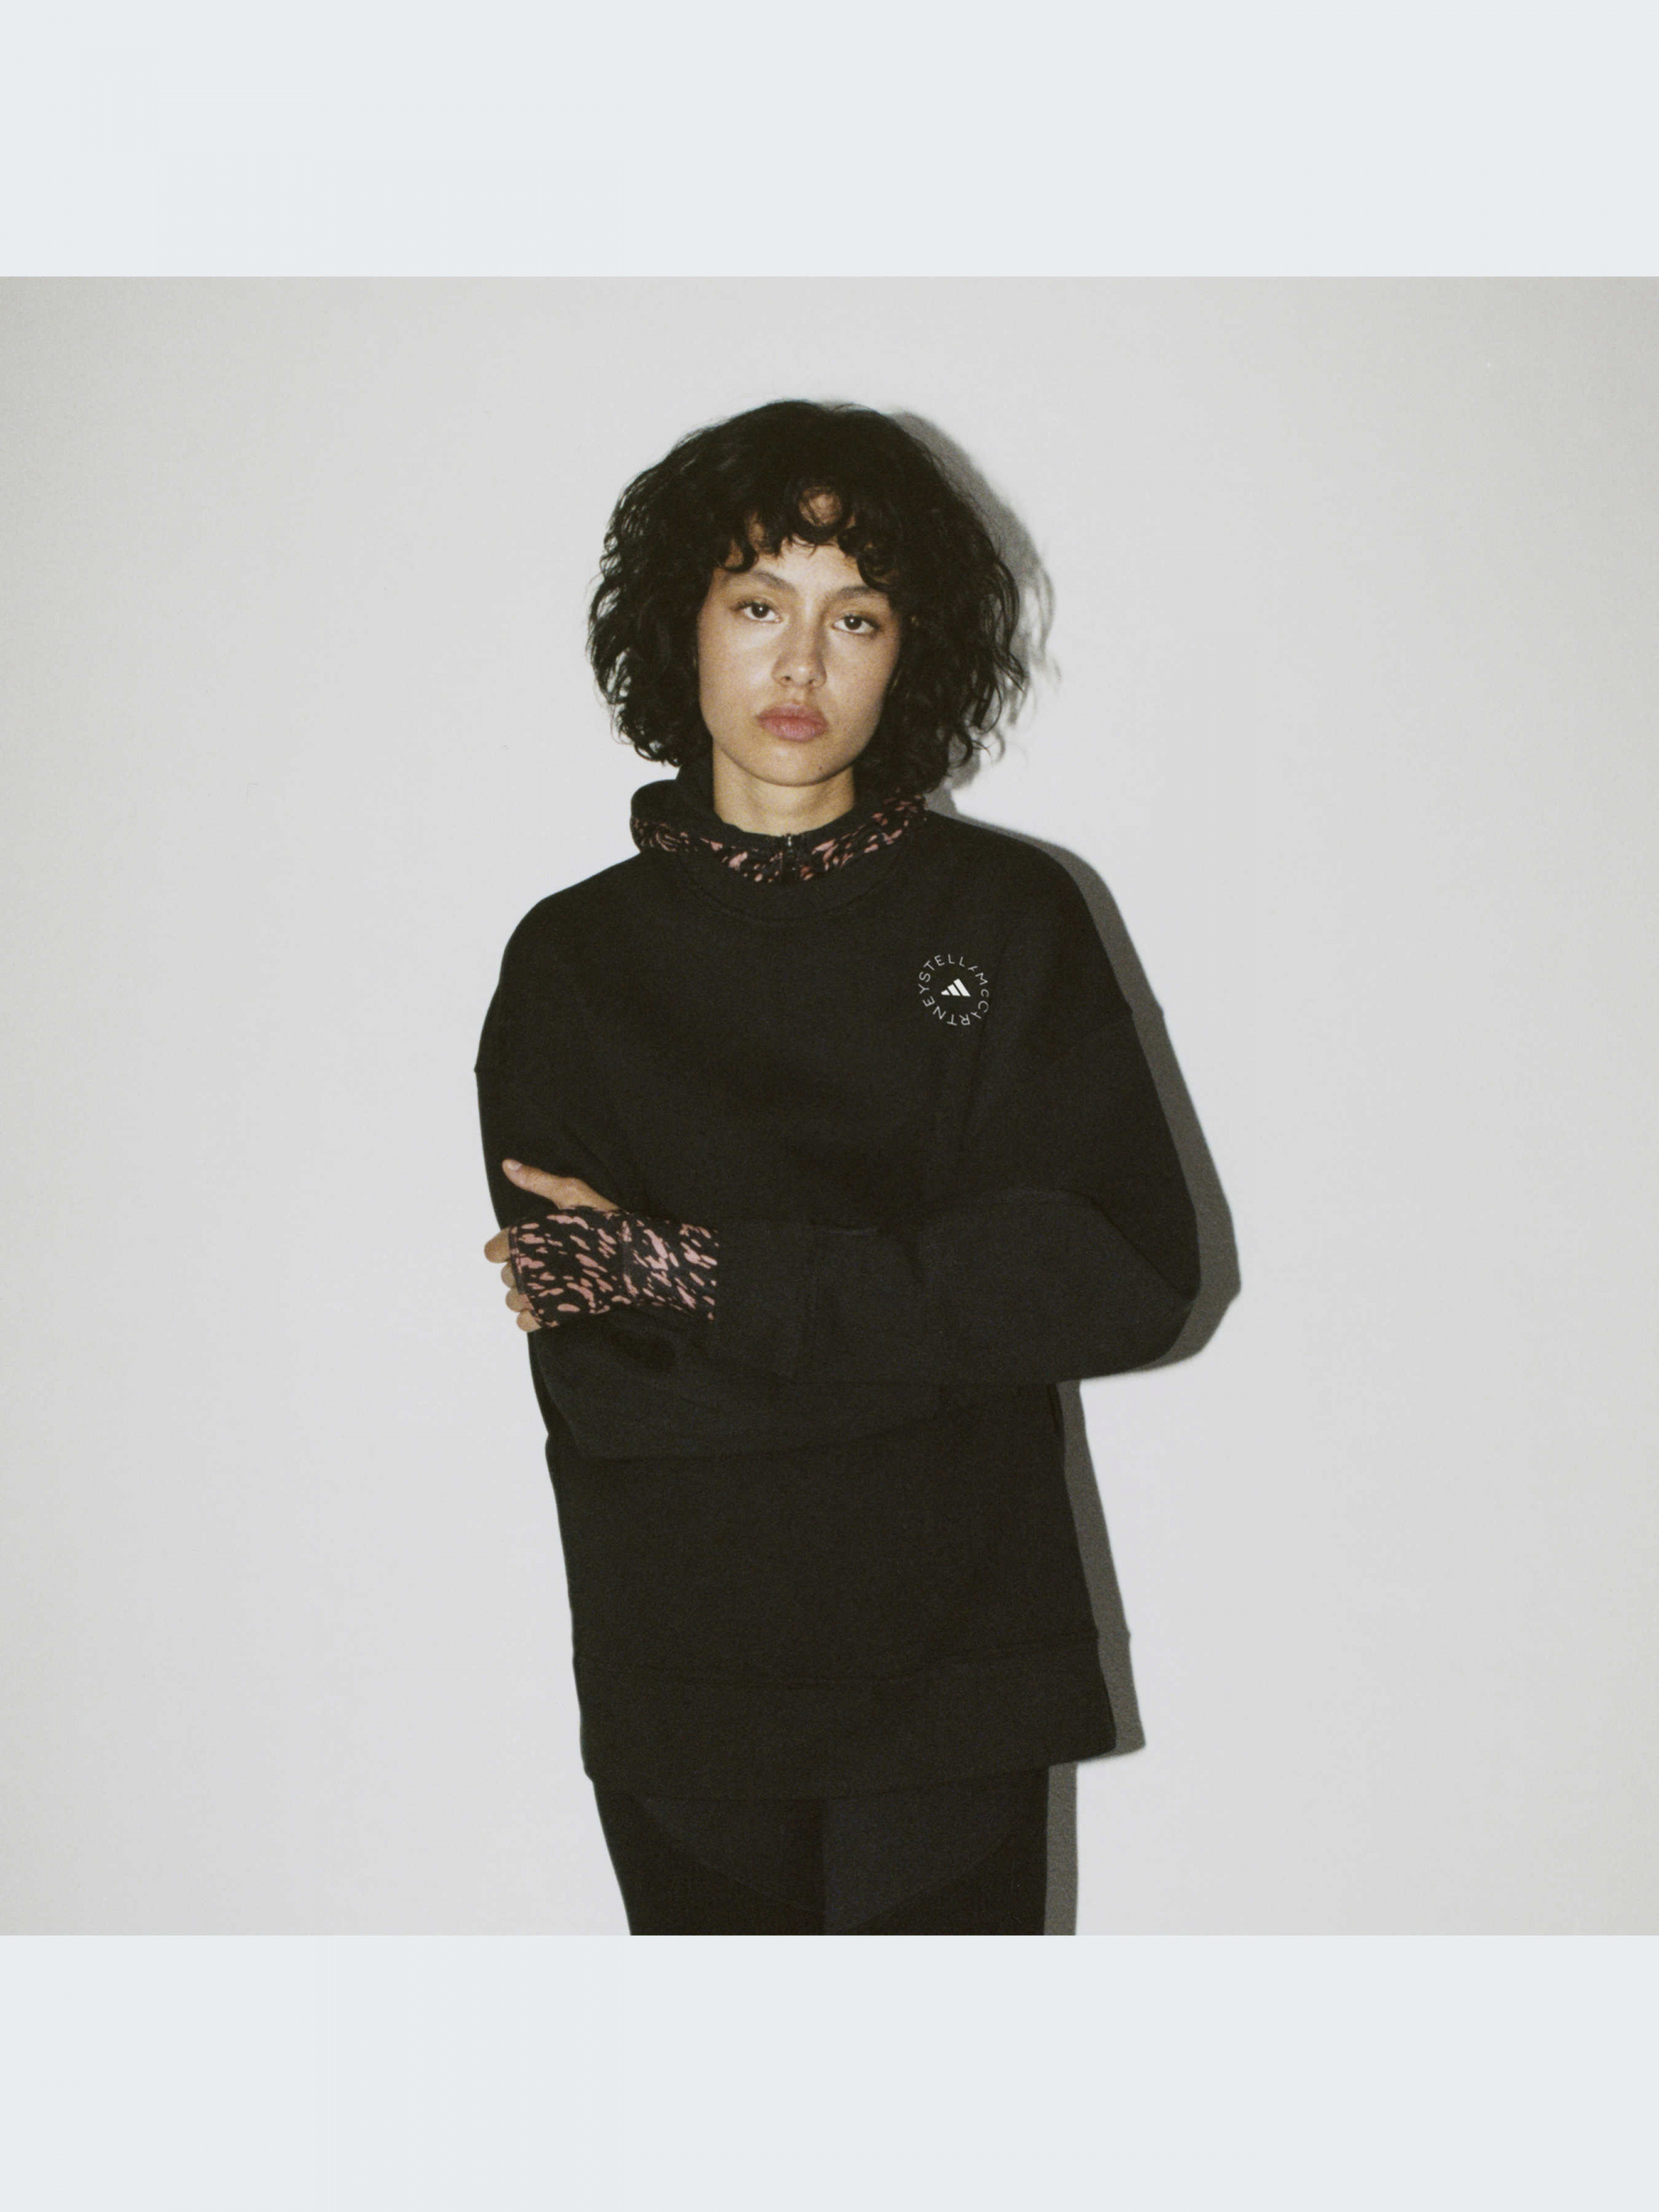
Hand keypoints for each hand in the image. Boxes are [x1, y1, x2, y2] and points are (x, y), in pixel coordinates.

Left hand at [485, 1159, 620, 1331]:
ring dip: (527, 1294)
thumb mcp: (571, 1192)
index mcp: (525, 1237)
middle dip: (523, 1271)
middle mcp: (526, 1266)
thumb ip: (536, 1181)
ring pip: (513, 1300)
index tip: (529, 1246)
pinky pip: (524, 1322)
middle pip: (506, 1276)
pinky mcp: (553, 1312)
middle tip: (551, 1262)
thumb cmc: (605, 1221)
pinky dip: (533, 1316)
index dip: (508, 1249)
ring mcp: (539, 1292)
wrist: (635, 1257)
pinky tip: (550, 1303)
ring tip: (551, 1283)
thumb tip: (507, 1165)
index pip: (492, 1251)